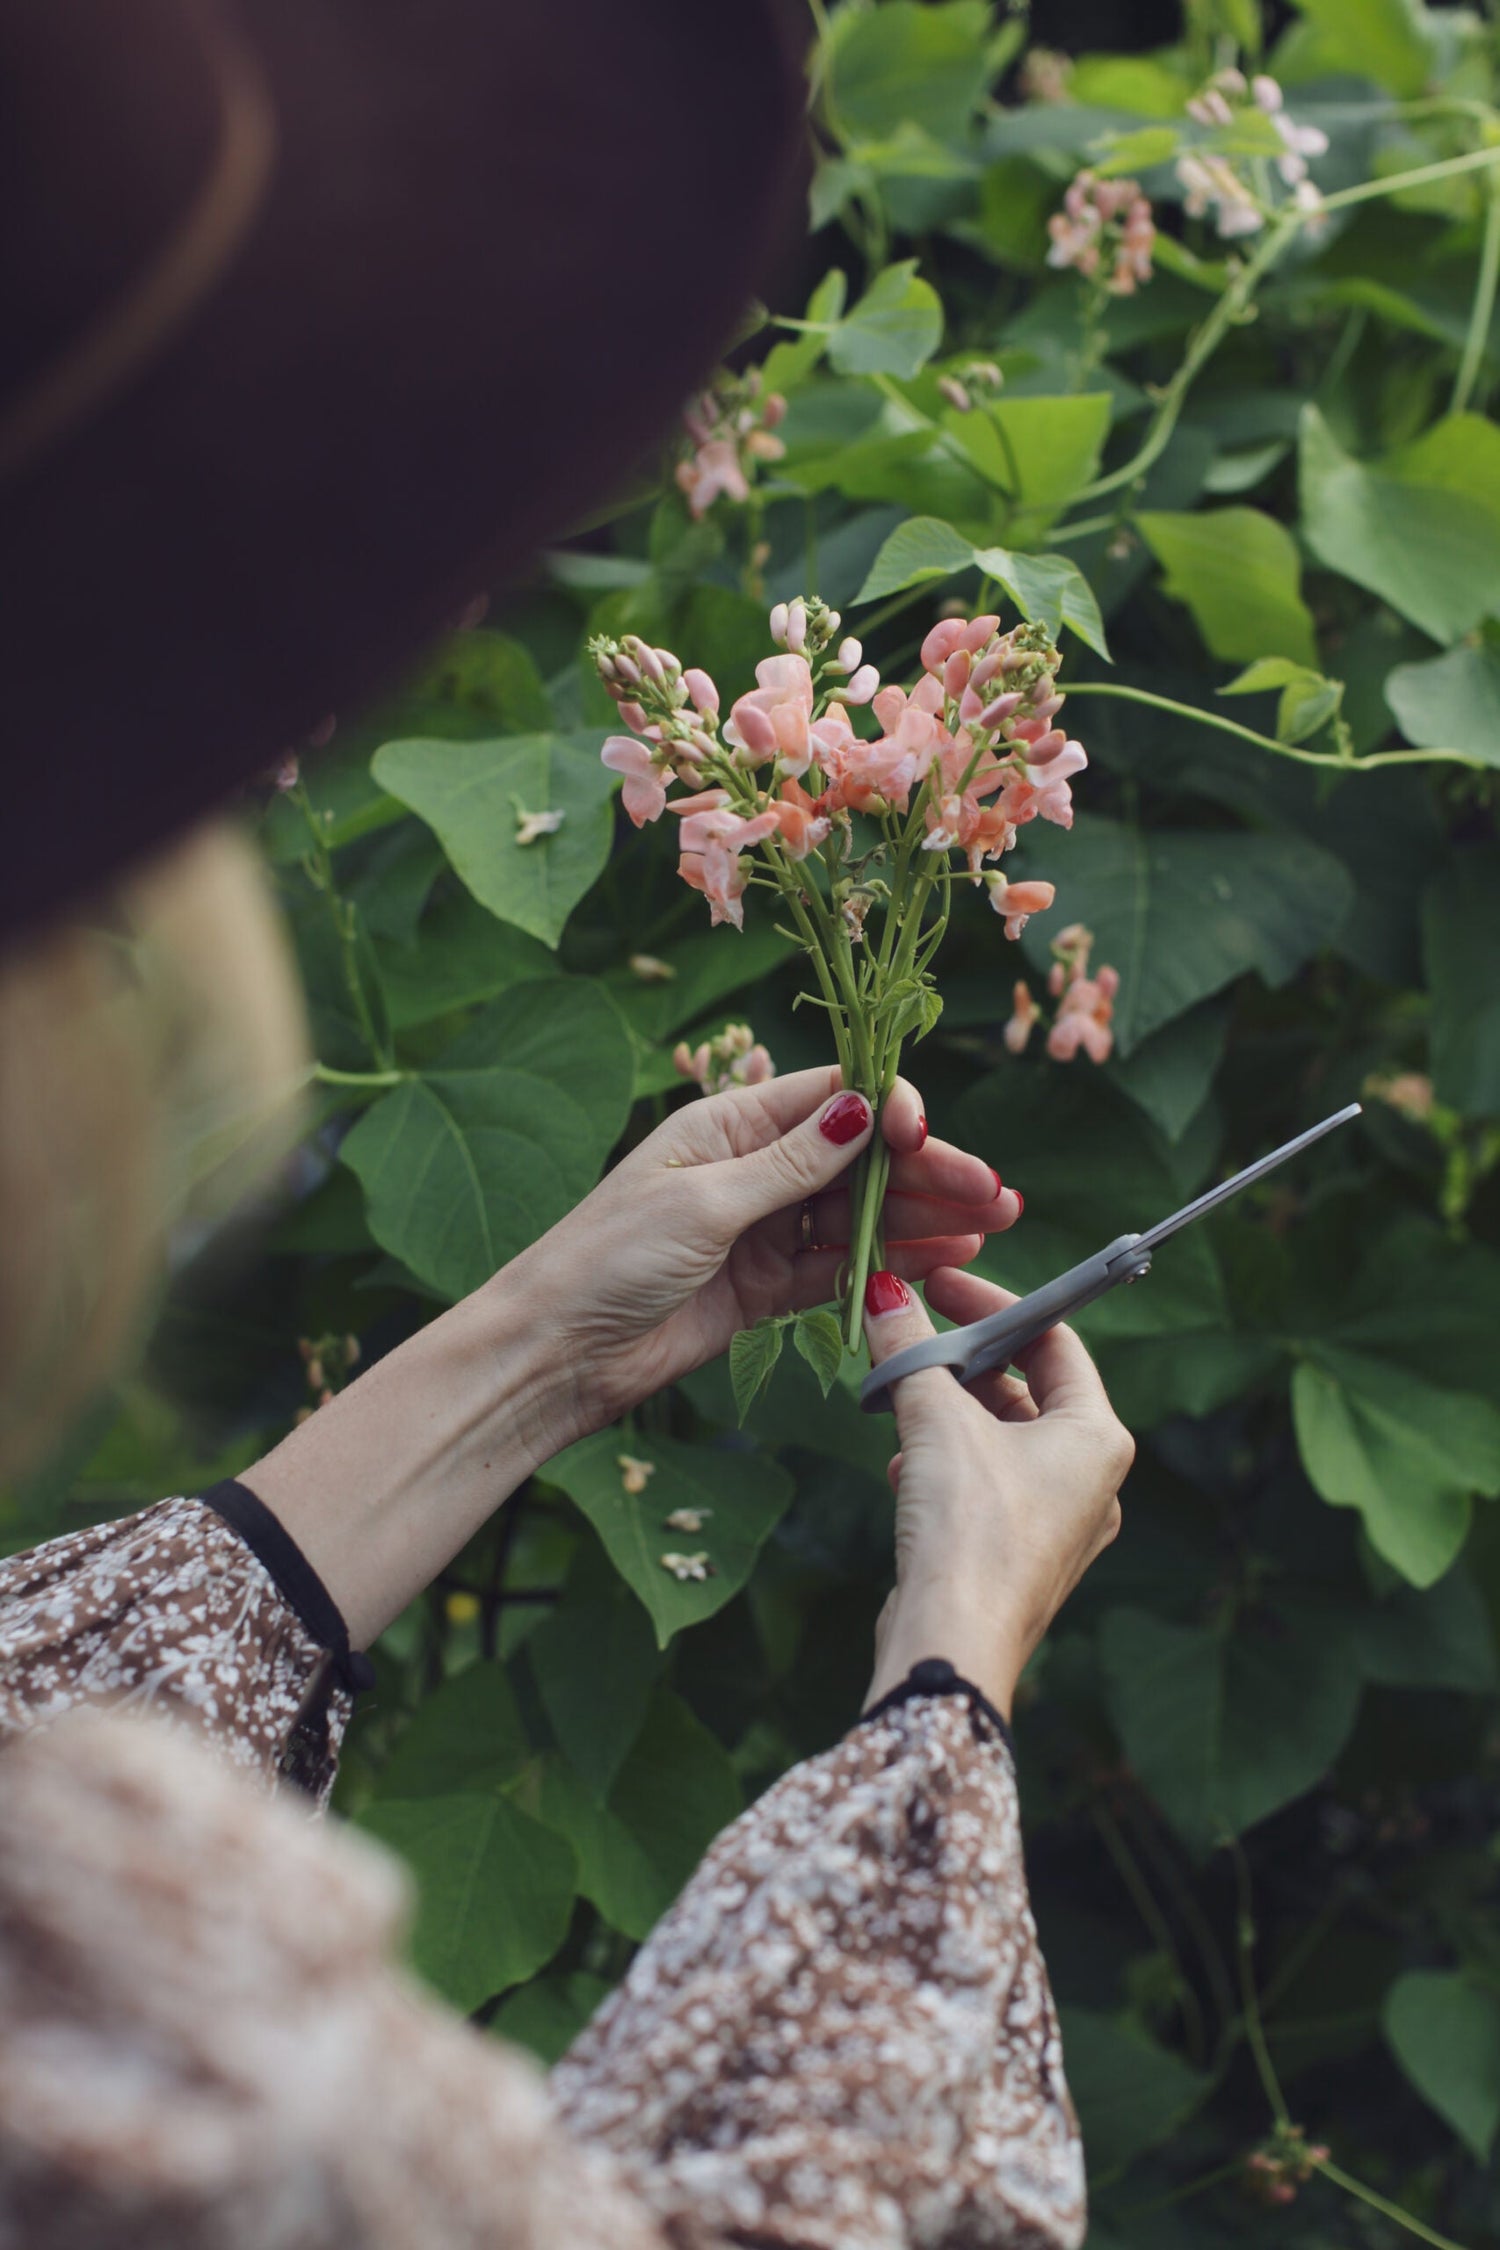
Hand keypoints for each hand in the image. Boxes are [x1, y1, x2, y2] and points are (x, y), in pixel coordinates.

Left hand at [508, 1066, 1021, 1449]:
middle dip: (928, 1172)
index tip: (928, 1136)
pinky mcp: (766, 1287)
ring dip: (925, 1218)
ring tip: (992, 1224)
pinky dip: (891, 1263)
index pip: (830, 1098)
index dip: (889, 1109)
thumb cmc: (607, 1258)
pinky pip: (841, 1267)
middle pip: (860, 1159)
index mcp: (729, 1124)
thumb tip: (864, 1110)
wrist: (557, 1352)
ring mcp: (763, 1229)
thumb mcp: (703, 1201)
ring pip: (861, 1214)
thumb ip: (792, 1165)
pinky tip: (945, 1259)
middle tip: (995, 1192)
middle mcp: (753, 1169)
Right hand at [859, 1265, 1133, 1720]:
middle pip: (1026, 1390)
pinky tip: (902, 1466)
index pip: (1055, 1340)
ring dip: (946, 1415)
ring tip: (899, 1404)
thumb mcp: (935, 1419)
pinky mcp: (1019, 1555)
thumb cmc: (968, 1529)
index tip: (940, 1286)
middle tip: (911, 1340)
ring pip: (1000, 1439)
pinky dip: (944, 1463)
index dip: (994, 1305)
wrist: (952, 1643)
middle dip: (961, 1364)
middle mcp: (1092, 1480)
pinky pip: (985, 1485)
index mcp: (1098, 1437)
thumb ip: (911, 1351)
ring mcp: (1059, 1523)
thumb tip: (883, 1293)